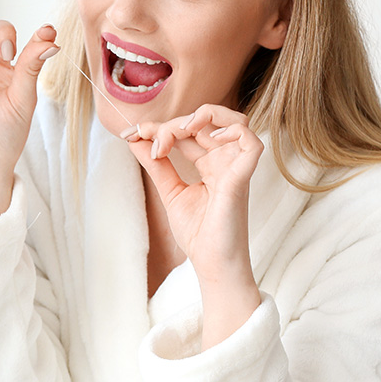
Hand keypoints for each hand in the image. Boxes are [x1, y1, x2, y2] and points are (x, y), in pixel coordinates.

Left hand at [126, 104, 262, 344]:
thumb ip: (157, 164)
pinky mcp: (240, 180)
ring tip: (177, 132)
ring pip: (236, 122)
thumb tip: (135, 139)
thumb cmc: (198, 233)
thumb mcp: (169, 191)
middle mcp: (226, 162)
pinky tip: (205, 137)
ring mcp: (235, 169)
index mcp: (211, 164)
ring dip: (204, 117)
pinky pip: (251, 143)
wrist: (210, 264)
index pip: (188, 131)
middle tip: (144, 137)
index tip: (129, 133)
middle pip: (206, 123)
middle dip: (170, 124)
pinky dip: (232, 131)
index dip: (159, 127)